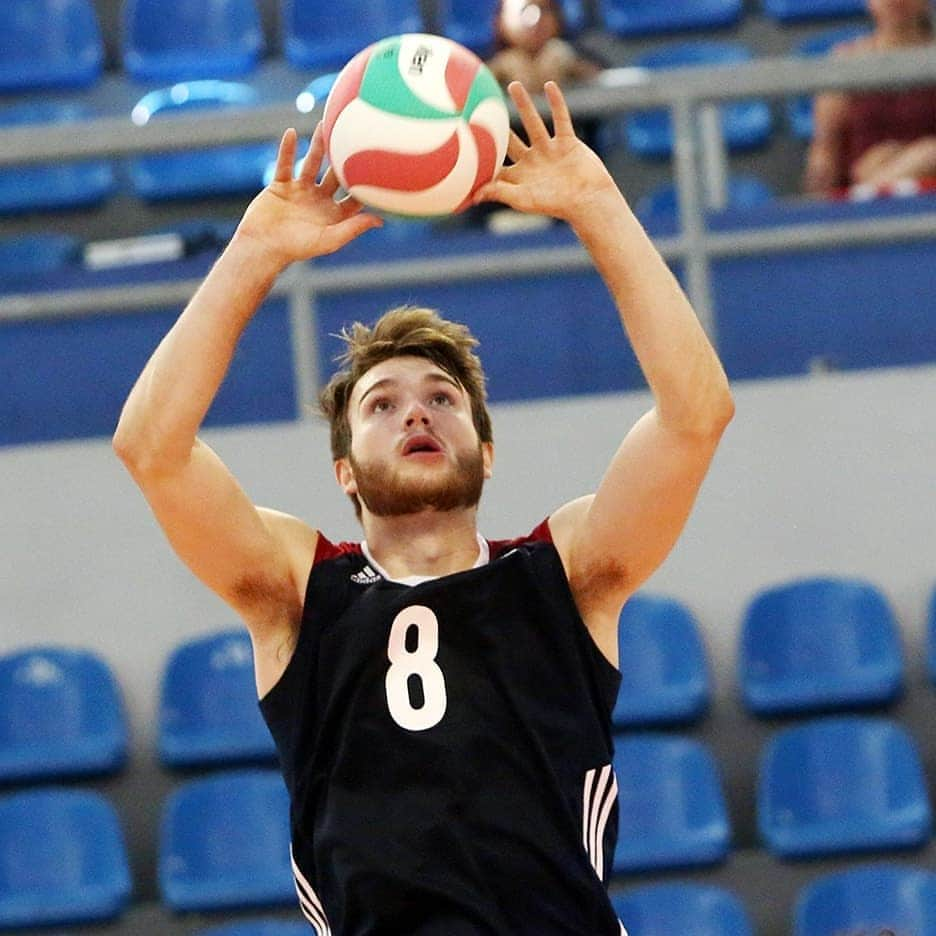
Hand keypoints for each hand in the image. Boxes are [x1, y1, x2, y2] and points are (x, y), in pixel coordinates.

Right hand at [235, 124, 381, 267]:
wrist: (263, 247)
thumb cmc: (298, 248)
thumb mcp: (329, 239)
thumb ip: (353, 228)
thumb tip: (380, 220)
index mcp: (333, 214)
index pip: (353, 196)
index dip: (365, 185)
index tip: (379, 166)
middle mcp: (318, 200)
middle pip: (334, 174)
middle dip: (343, 158)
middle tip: (355, 135)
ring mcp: (299, 191)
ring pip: (311, 163)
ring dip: (317, 145)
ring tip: (324, 124)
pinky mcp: (280, 185)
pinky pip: (285, 163)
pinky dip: (287, 149)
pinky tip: (291, 132)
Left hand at [473, 81, 617, 224]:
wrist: (587, 200)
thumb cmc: (554, 205)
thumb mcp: (522, 199)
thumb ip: (499, 192)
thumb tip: (472, 196)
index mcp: (520, 177)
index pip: (497, 165)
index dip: (482, 157)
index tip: (464, 142)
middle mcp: (533, 161)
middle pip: (511, 140)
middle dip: (498, 128)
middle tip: (483, 108)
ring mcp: (550, 150)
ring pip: (534, 122)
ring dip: (524, 104)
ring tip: (513, 84)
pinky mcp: (567, 142)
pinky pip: (561, 118)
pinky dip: (557, 102)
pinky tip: (549, 85)